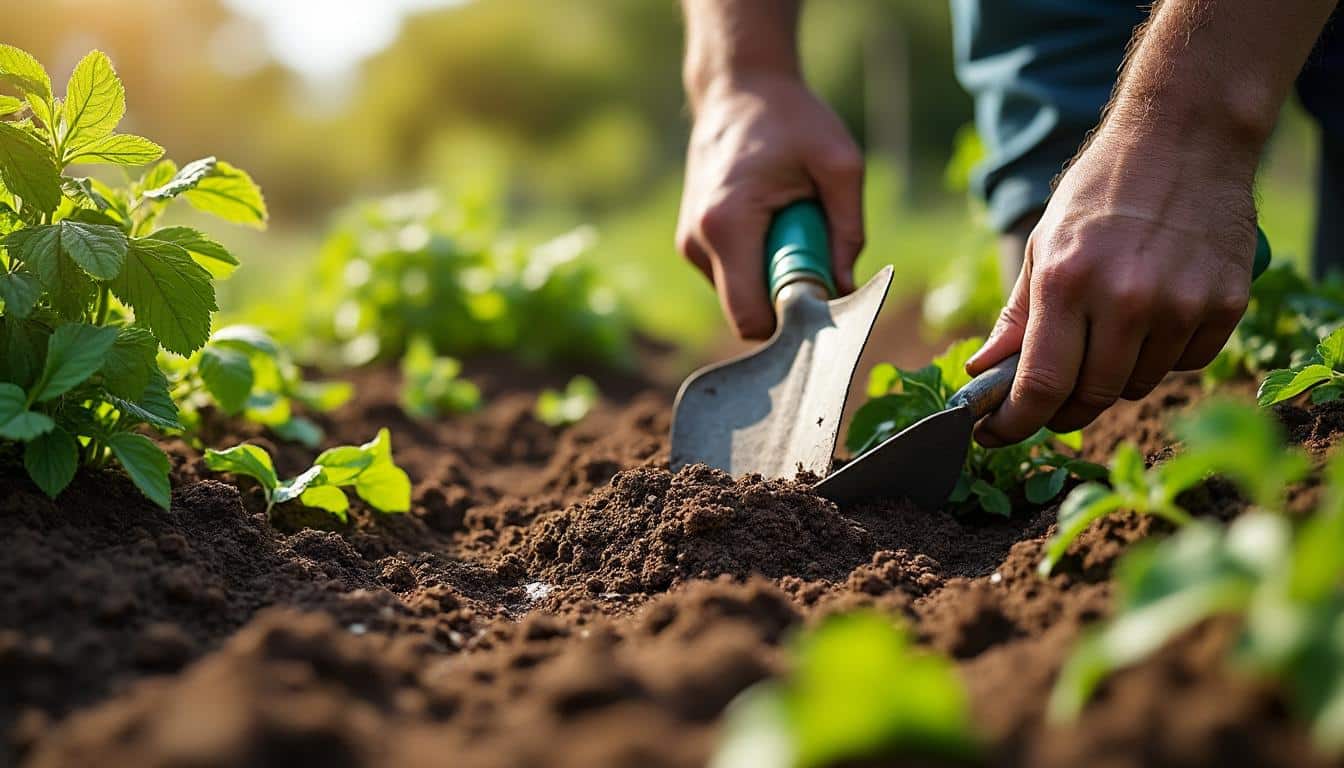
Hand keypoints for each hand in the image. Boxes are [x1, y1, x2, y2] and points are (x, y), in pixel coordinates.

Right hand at [677, 74, 863, 338]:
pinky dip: (759, 263)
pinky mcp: (692, 243)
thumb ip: (849, 230)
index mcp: (727, 225)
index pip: (751, 318)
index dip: (789, 320)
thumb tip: (846, 288)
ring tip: (788, 221)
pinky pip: (735, 277)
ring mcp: (690, 245)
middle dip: (785, 295)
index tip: (820, 290)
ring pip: (741, 296)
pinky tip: (770, 222)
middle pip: (747, 313)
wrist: (739, 90)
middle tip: (810, 244)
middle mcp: (698, 242)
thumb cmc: (791, 119)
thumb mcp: (840, 164)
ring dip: (773, 275)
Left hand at [965, 127, 1257, 445]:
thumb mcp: (1045, 244)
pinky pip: (1186, 363)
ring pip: (1139, 386)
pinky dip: (1165, 354)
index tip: (995, 435)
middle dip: (1062, 408)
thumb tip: (984, 371)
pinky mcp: (1226, 304)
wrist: (1186, 136)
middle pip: (1091, 397)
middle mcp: (1126, 299)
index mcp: (1068, 282)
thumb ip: (1017, 315)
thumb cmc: (1103, 190)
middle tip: (1051, 395)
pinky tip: (1158, 312)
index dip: (1016, 423)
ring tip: (1112, 328)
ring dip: (1116, 376)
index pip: (1041, 386)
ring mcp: (1182, 304)